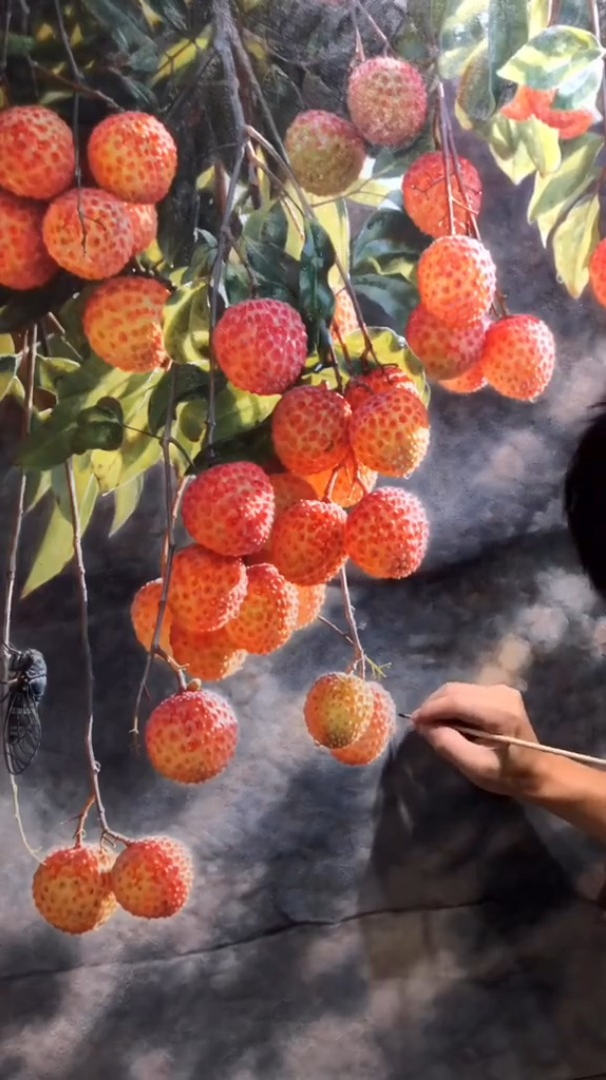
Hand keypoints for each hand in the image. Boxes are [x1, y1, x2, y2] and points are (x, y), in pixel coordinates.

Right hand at [412, 682, 547, 798]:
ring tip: (431, 724)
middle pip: (455, 690)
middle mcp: (501, 693)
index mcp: (500, 712)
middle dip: (433, 705)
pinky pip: (467, 692)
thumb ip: (448, 745)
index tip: (413, 723)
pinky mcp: (500, 692)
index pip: (456, 701)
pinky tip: (448, 720)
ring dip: (441, 704)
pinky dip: (452, 704)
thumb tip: (424, 726)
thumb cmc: (509, 775)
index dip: (430, 710)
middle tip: (419, 726)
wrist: (539, 772)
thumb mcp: (475, 767)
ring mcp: (502, 690)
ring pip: (459, 689)